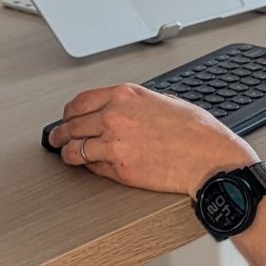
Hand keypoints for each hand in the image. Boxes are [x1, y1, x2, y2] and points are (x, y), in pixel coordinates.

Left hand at [46, 83, 258, 198]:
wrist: (208, 156)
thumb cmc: (195, 130)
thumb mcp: (162, 101)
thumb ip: (134, 104)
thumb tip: (119, 110)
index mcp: (125, 95)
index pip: (80, 102)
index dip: (69, 112)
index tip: (67, 117)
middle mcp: (115, 117)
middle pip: (71, 125)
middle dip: (61, 133)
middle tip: (57, 137)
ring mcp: (114, 144)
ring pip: (74, 149)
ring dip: (67, 153)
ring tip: (65, 155)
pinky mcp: (119, 170)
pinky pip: (91, 168)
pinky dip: (87, 167)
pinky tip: (88, 165)